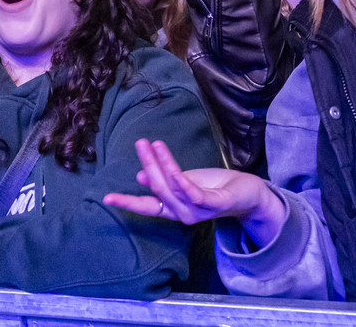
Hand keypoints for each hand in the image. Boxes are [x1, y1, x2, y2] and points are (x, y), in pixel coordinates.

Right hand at [103, 138, 285, 247]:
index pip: (146, 206)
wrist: (249, 194)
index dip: (126, 201)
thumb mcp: (186, 182)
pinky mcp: (214, 204)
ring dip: (161, 165)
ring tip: (152, 143)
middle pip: (158, 190)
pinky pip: (193, 194)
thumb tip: (141, 176)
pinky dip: (180, 181)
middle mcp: (183, 214)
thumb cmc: (215, 187)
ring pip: (172, 188)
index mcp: (174, 209)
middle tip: (140, 142)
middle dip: (147, 165)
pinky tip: (172, 169)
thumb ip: (164, 181)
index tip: (106, 197)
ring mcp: (199, 211)